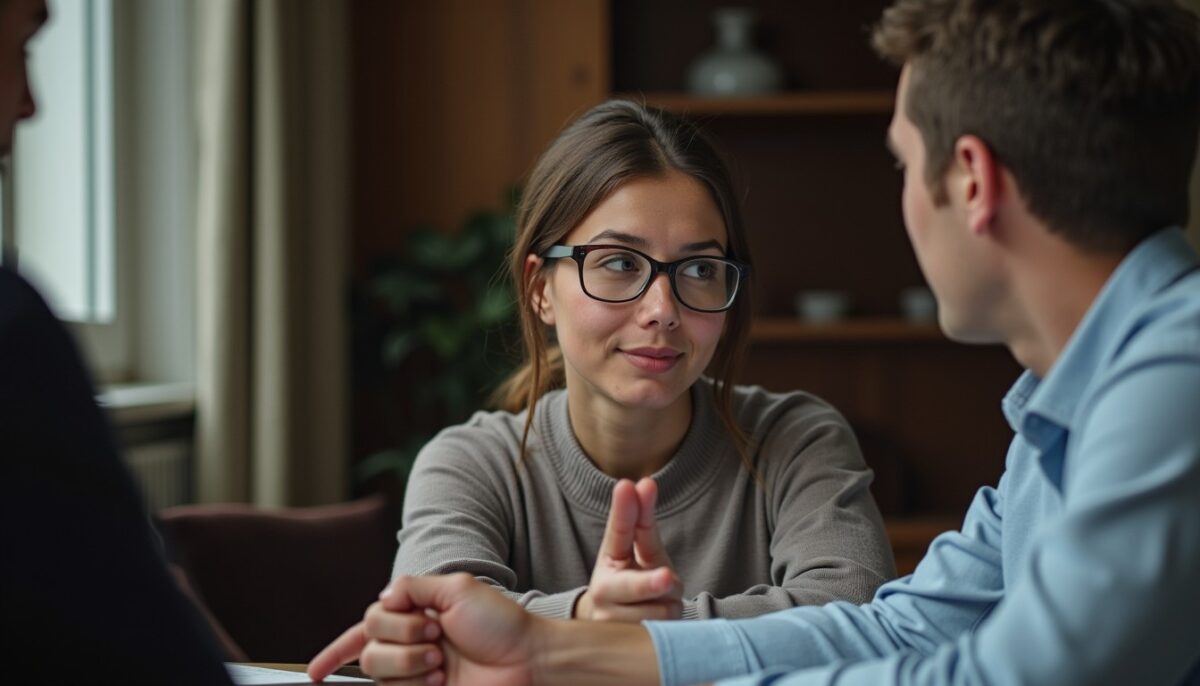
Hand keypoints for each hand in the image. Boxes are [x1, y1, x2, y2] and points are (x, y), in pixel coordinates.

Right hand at [308, 573, 538, 684]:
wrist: (528, 660)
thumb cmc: (501, 623)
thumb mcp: (458, 588)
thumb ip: (414, 587)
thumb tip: (383, 597)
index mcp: (418, 614)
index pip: (367, 628)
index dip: (337, 650)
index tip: (315, 671)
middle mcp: (413, 645)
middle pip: (369, 642)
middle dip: (400, 635)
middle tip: (436, 636)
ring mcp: (418, 673)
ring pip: (379, 669)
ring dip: (408, 662)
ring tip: (441, 662)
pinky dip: (413, 682)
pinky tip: (440, 680)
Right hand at [575, 478, 682, 621]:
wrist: (613, 630)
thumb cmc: (633, 582)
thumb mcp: (641, 552)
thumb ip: (644, 521)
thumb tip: (644, 483)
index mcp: (608, 559)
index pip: (618, 530)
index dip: (624, 509)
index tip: (627, 485)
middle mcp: (601, 592)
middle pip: (633, 585)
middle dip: (649, 582)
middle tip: (666, 578)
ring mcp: (610, 623)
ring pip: (660, 609)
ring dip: (670, 603)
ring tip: (658, 602)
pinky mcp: (623, 648)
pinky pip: (662, 632)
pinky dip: (668, 625)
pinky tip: (656, 624)